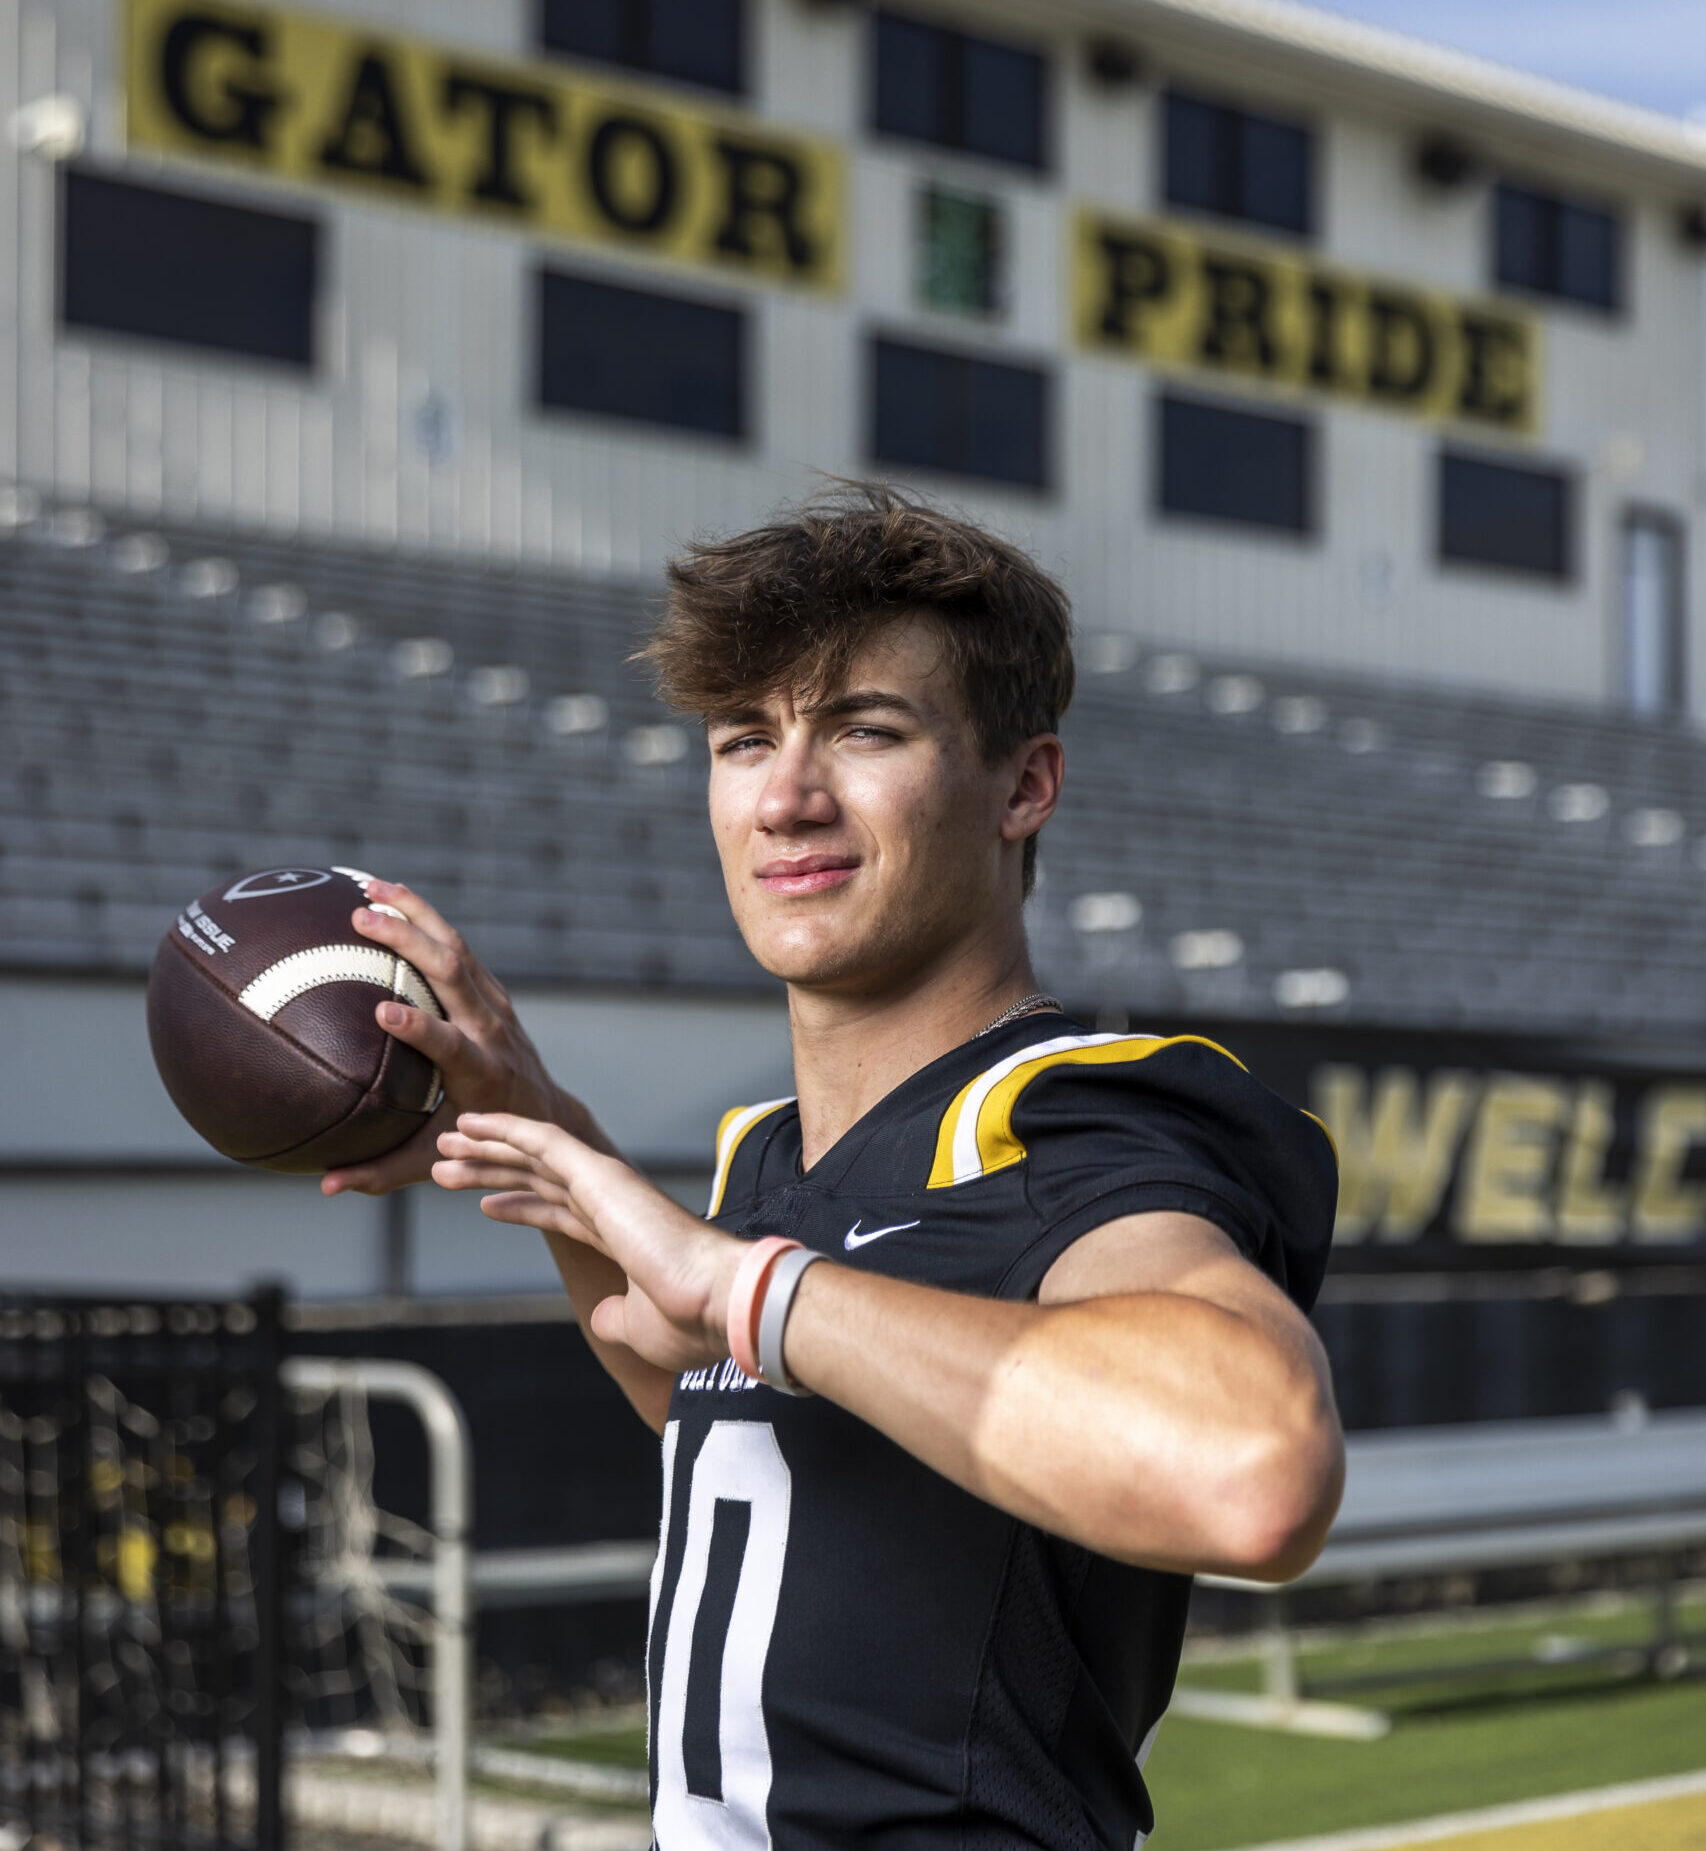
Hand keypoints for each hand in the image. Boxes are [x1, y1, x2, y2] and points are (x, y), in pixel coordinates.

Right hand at [321, 881, 592, 1195]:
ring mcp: (495, 1005)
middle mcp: (491, 1030)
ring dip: (417, 912)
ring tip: (370, 886)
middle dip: (409, 941)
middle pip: (454, 973)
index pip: (451, 1044)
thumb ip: (382, 1173)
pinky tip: (390, 896)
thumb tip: (325, 1186)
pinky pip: (459, 947)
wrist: (545, 1113)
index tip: (383, 1012)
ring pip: (458, 947)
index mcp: (479, 1071)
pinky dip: (427, 919)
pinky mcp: (492, 991)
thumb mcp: (436, 1161)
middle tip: (360, 917)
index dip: (421, 1028)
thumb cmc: (482, 1141)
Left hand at [434, 1112, 743, 1374]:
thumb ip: (616, 1317)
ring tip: (445, 1140)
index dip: (520, 1204)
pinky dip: (506, 1129)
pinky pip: (543, 1140)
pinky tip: (473, 1124)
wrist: (720, 1301)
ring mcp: (605, 1185)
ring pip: (533, 1154)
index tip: (483, 1203)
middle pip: (538, 1178)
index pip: (560, 1210)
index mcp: (620, 1235)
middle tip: (449, 1161)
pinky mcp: (599, 1173)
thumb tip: (603, 1318)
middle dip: (492, 1169)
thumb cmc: (691, 1318)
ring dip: (487, 1147)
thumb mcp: (638, 1328)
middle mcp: (611, 1203)